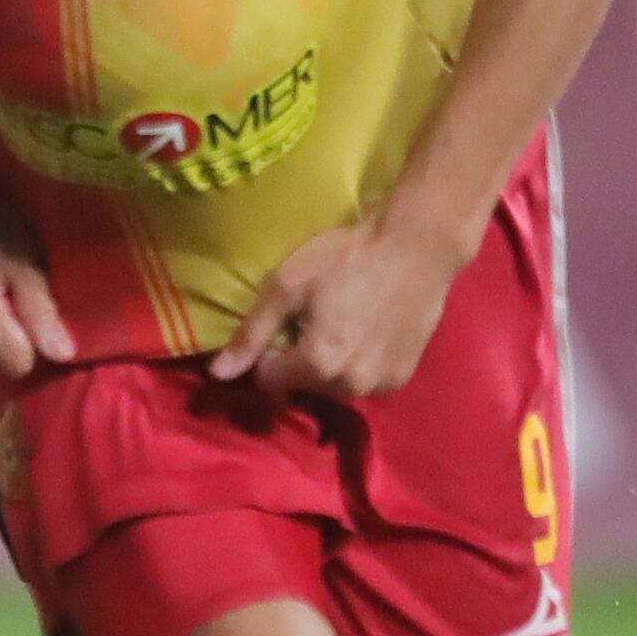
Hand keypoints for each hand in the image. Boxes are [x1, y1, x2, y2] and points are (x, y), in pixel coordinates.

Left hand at [209, 221, 467, 399]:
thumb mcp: (288, 284)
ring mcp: (379, 387)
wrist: (418, 247)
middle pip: (302, 386)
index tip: (287, 321)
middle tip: (318, 316)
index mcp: (315, 365)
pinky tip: (369, 331)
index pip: (268, 379)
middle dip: (301, 360)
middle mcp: (347, 388)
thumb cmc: (348, 257)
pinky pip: (364, 383)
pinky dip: (359, 365)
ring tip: (345, 322)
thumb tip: (217, 374)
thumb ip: (251, 334)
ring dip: (331, 366)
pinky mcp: (401, 380)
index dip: (270, 351)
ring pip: (334, 388)